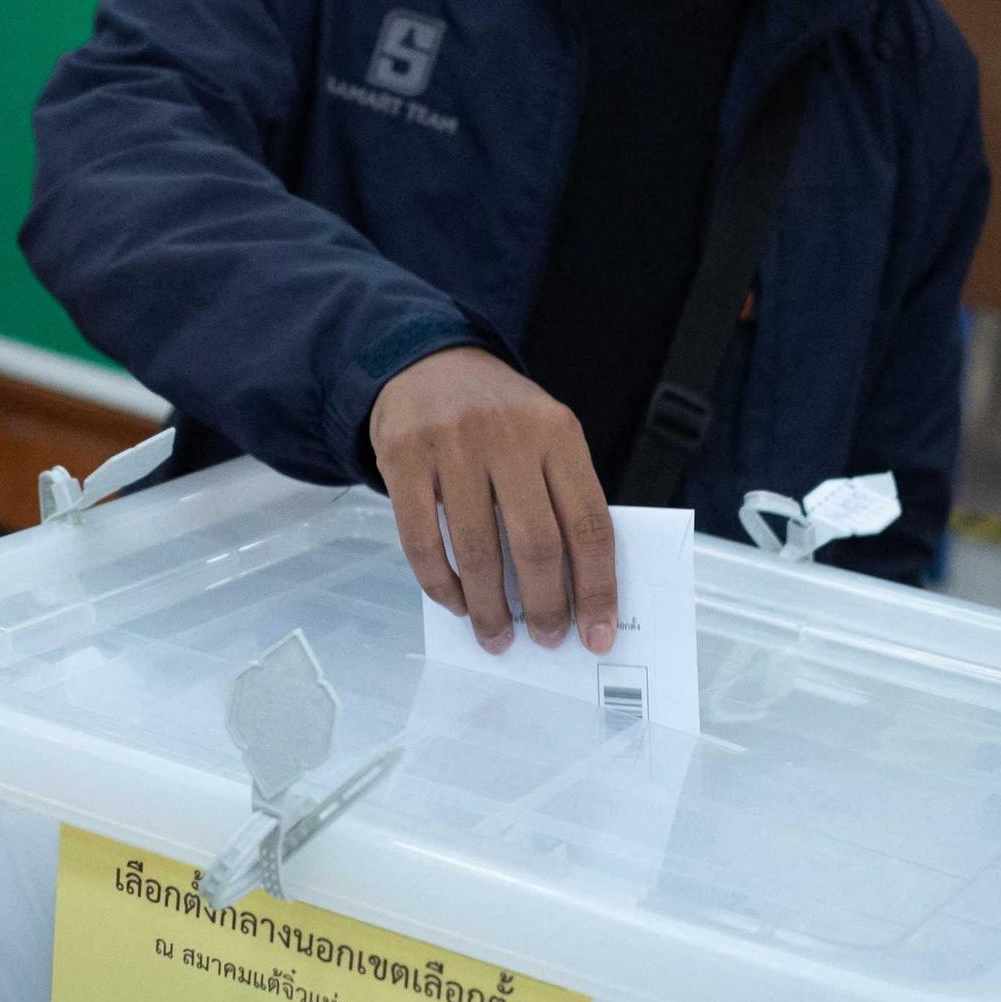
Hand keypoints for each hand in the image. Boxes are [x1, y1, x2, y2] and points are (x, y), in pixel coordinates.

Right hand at [367, 348, 616, 655]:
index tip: (597, 636)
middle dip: (544, 607)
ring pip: (476, 551)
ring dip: (489, 609)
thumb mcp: (543, 434)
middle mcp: (508, 435)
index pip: (589, 523)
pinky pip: (421, 541)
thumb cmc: (499, 415)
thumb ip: (559, 495)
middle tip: (545, 640)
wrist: (426, 361)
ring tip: (496, 637)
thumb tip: (571, 591)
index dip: (596, 588)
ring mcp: (452, 444)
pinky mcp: (403, 457)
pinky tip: (456, 603)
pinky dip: (440, 585)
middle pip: (535, 543)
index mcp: (558, 432)